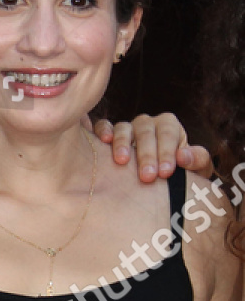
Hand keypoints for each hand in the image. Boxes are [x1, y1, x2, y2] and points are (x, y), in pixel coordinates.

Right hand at [91, 113, 211, 181]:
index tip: (166, 172)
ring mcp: (126, 127)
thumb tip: (184, 156)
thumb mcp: (196, 167)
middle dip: (146, 154)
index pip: (168, 134)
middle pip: (145, 132)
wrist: (157, 177)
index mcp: (169, 126)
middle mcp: (146, 123)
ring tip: (122, 161)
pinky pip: (103, 125)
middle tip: (147, 177)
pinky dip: (103, 130)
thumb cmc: (178, 171)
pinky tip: (104, 141)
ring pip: (123, 128)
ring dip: (122, 143)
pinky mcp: (108, 133)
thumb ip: (197, 160)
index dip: (167, 152)